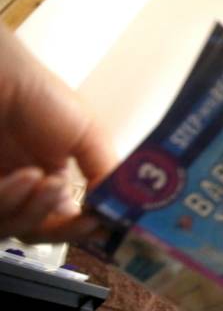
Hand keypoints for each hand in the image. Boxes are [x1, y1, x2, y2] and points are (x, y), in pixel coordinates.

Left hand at [0, 27, 115, 241]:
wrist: (0, 78)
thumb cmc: (39, 96)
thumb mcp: (88, 134)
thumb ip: (107, 172)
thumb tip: (122, 209)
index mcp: (51, 179)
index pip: (69, 219)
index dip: (85, 228)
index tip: (104, 227)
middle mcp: (22, 188)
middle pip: (42, 232)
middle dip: (65, 228)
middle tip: (85, 217)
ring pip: (17, 228)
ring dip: (38, 210)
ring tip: (49, 181)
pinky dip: (12, 199)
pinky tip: (24, 176)